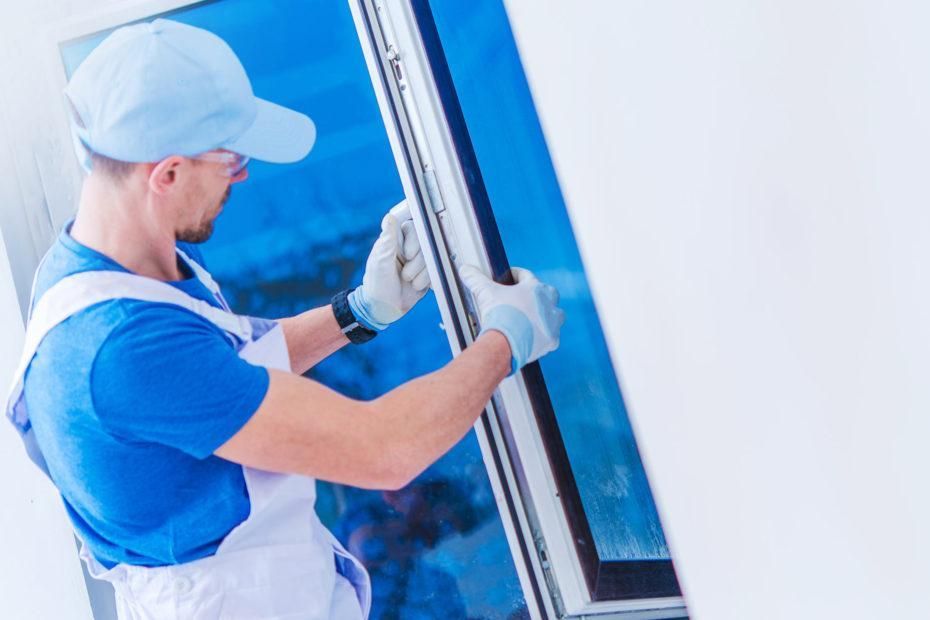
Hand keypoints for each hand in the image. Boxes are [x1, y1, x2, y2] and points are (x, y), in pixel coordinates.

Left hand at [348, 201, 430, 330]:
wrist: (385, 308)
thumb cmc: (377, 283)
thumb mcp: (380, 261)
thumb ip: (388, 239)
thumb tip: (390, 217)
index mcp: (397, 240)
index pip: (413, 228)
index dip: (414, 241)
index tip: (407, 255)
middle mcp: (410, 247)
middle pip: (427, 243)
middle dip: (417, 263)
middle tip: (404, 274)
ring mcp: (421, 260)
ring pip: (433, 258)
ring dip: (421, 274)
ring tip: (408, 281)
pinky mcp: (428, 272)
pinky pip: (438, 270)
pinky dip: (428, 280)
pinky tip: (417, 286)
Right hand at [459, 265, 564, 374]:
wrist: (506, 343)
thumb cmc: (500, 316)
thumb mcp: (485, 293)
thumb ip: (475, 279)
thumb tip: (466, 269)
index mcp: (534, 288)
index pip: (526, 275)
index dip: (516, 275)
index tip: (509, 277)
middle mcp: (548, 304)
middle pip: (547, 293)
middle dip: (536, 294)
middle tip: (522, 298)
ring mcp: (552, 323)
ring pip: (554, 315)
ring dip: (545, 315)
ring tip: (533, 318)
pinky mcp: (551, 341)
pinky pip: (551, 336)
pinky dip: (544, 336)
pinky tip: (534, 337)